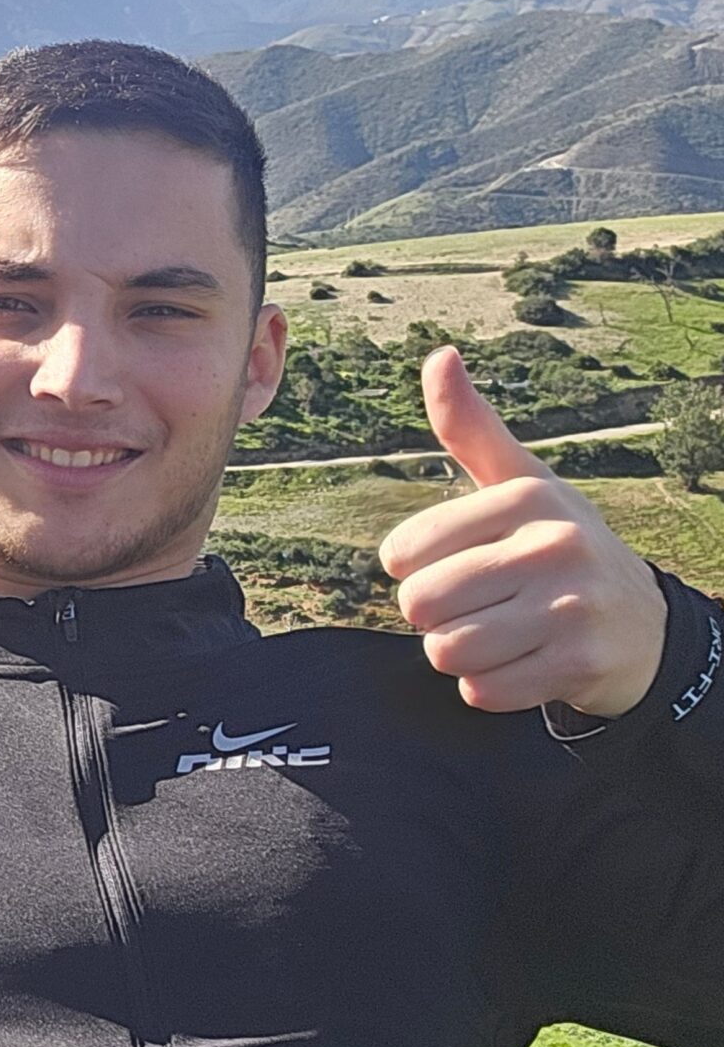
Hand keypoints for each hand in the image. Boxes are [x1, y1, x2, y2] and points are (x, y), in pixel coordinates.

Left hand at [378, 346, 667, 717]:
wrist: (643, 626)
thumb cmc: (559, 547)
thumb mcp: (520, 482)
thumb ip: (470, 428)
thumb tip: (439, 355)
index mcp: (527, 497)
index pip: (403, 553)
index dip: (415, 572)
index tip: (458, 565)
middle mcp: (554, 545)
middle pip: (421, 606)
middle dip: (436, 618)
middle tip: (481, 606)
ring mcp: (572, 607)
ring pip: (446, 651)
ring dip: (460, 654)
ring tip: (503, 633)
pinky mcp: (579, 664)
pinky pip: (482, 691)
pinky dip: (489, 687)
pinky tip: (523, 664)